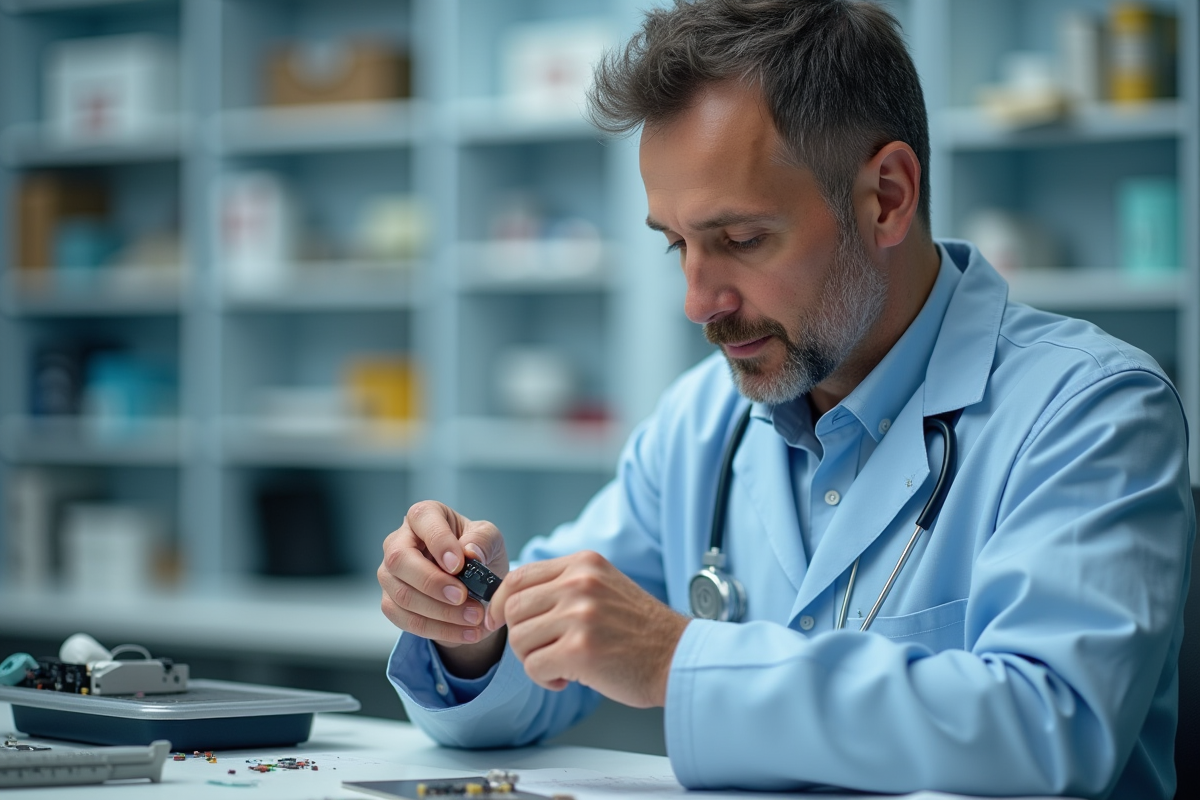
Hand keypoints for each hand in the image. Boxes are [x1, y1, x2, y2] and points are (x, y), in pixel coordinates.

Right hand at [378, 501, 509, 675]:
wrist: (475, 586)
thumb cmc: (478, 553)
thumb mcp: (490, 539)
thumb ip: (482, 540)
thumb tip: (469, 553)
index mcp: (424, 516)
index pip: (422, 519)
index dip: (439, 542)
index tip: (460, 565)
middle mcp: (399, 542)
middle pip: (399, 560)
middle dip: (433, 582)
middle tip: (463, 596)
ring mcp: (390, 574)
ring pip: (402, 595)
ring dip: (441, 612)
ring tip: (475, 617)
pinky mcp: (391, 603)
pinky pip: (407, 620)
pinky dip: (439, 630)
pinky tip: (467, 632)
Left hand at [485, 550, 689, 707]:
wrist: (677, 657)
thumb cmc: (640, 631)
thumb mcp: (604, 588)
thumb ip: (564, 585)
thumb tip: (513, 598)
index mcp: (584, 564)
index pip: (519, 576)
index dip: (501, 602)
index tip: (500, 620)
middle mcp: (581, 583)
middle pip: (513, 608)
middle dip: (519, 637)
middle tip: (540, 651)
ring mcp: (580, 615)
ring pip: (519, 639)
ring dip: (533, 660)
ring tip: (560, 665)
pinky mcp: (580, 650)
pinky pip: (534, 666)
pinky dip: (545, 679)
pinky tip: (568, 679)